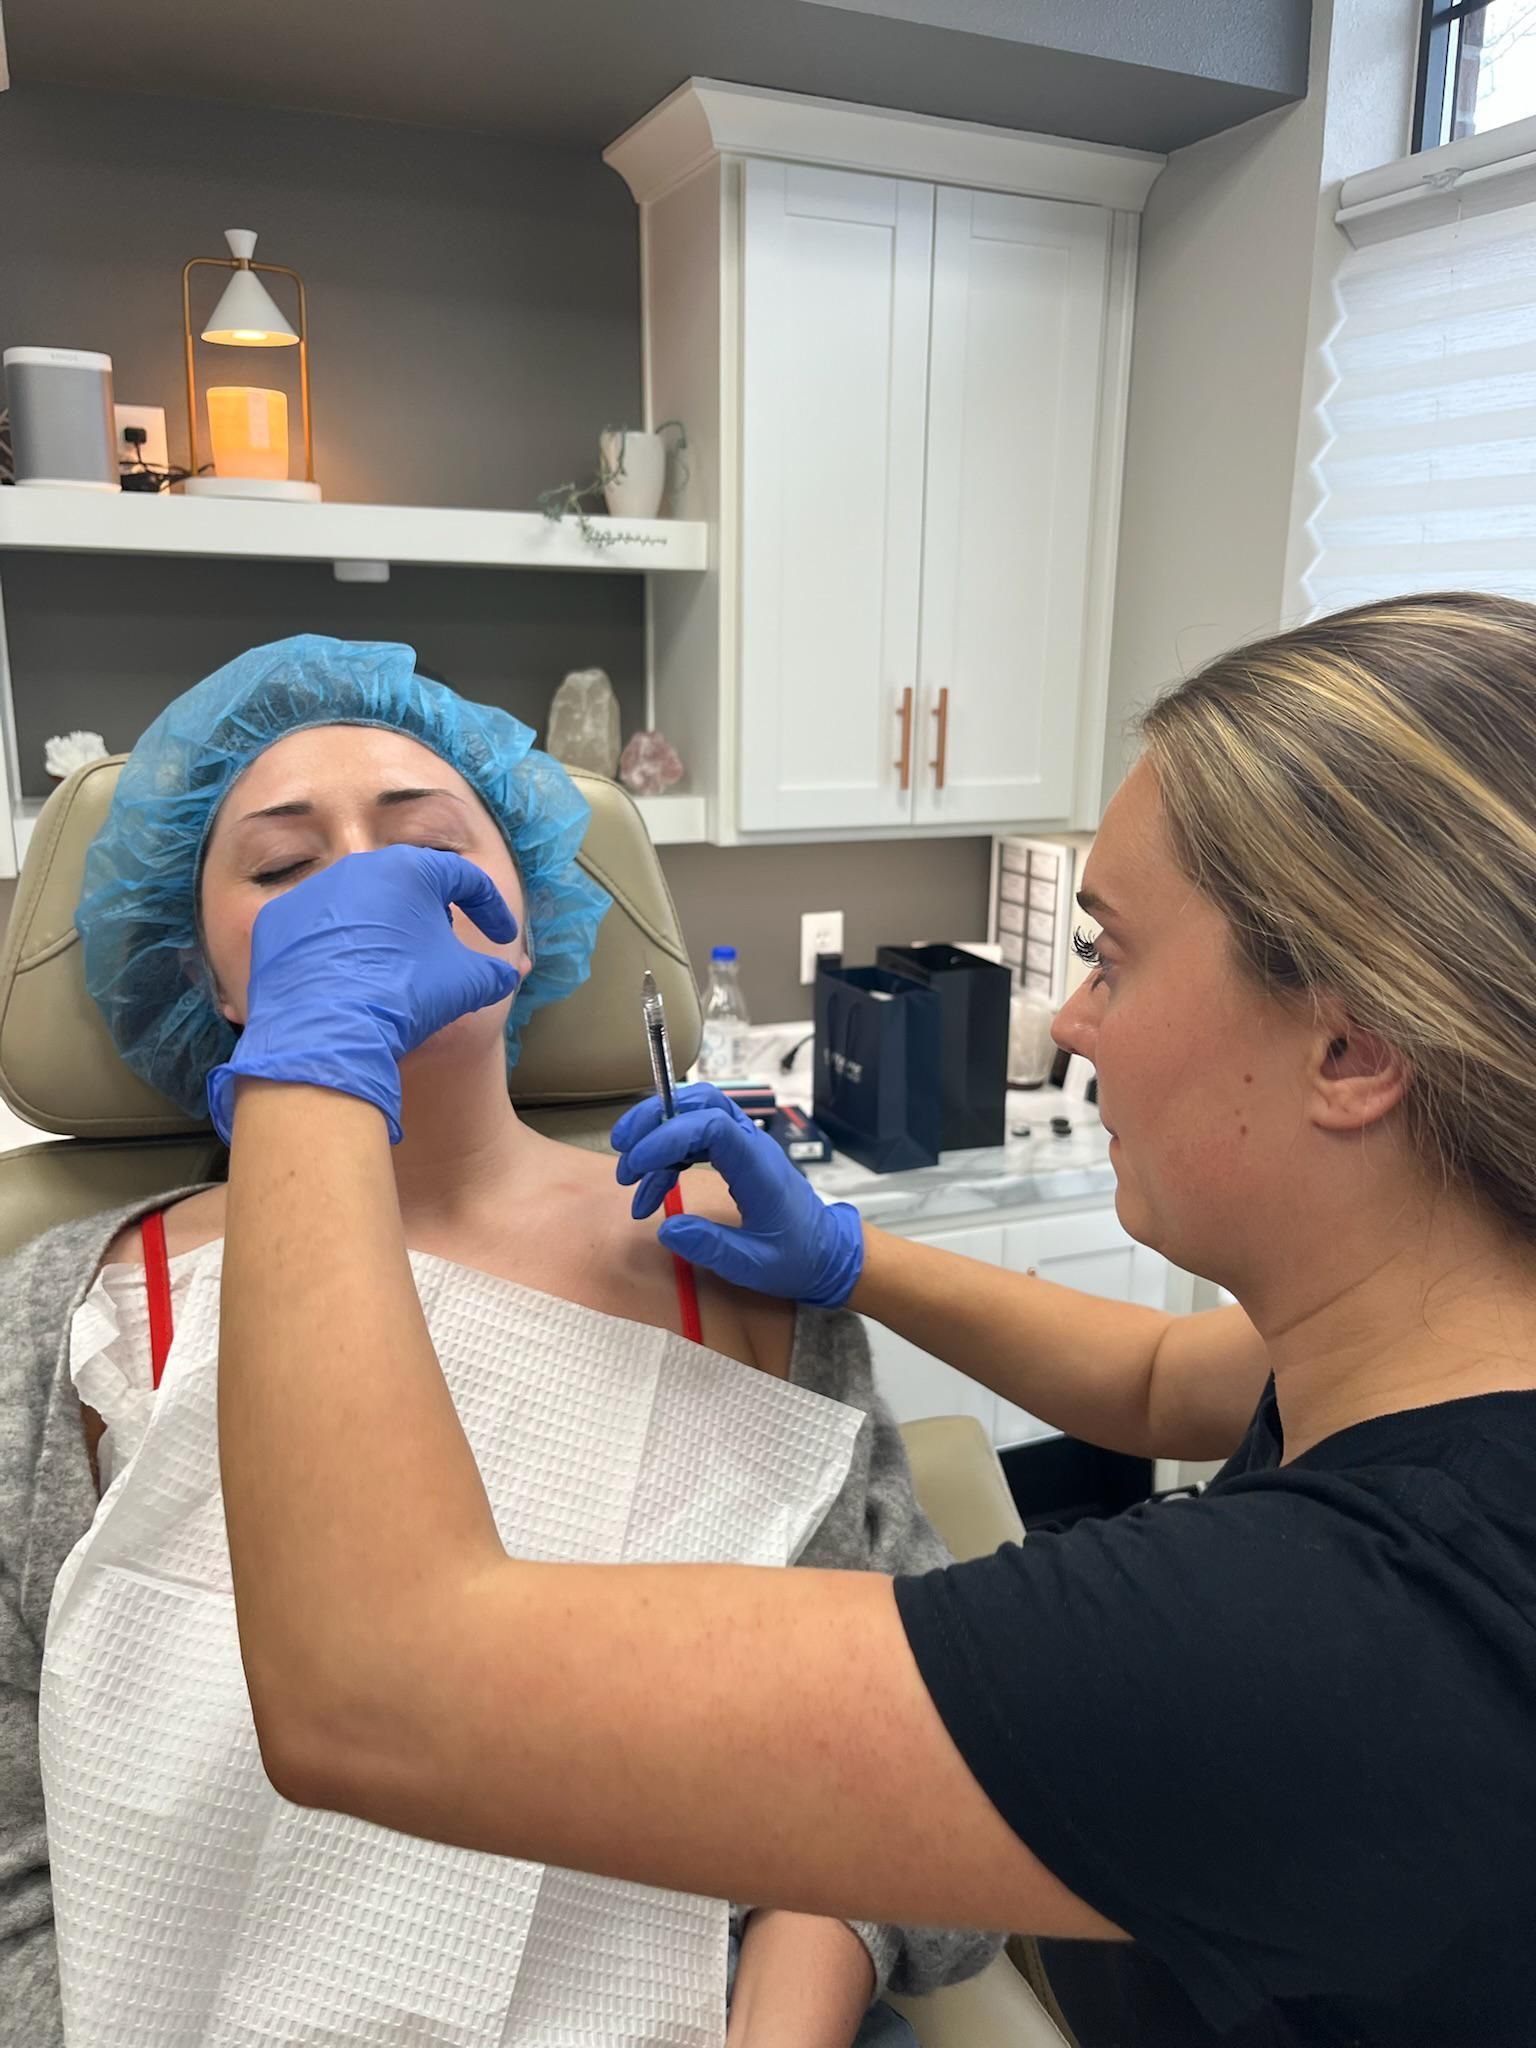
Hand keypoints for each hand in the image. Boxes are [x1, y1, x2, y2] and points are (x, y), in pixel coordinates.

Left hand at [206, 845, 519, 1143]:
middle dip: (431, 915)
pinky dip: (337, 947)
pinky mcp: (278, 920)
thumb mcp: (467, 983)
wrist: (328, 1031)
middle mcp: (358, 867)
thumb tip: (506, 974)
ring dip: (382, 931)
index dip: (491, 908)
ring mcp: (312, 891)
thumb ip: (495, 972)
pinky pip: (318, 928)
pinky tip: (347, 979)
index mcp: (410, 869)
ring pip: (361, 904)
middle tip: (443, 948)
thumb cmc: (406, 995)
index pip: (464, 878)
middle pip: (409, 885)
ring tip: (392, 968)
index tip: (501, 935)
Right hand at [612, 1083, 863, 1306]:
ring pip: (696, 1115)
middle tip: (621, 1149)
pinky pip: (697, 1138)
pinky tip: (651, 1191)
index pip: (711, 1126)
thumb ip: (712, 1247)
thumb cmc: (797, 1259)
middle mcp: (752, 1145)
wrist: (827, 1253)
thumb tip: (666, 1229)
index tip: (637, 1166)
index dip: (668, 1136)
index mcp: (759, 1167)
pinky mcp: (737, 1156)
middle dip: (654, 1119)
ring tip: (629, 1178)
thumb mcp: (755, 1266)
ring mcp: (745, 1146)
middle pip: (701, 1103)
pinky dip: (668, 1157)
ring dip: (656, 1136)